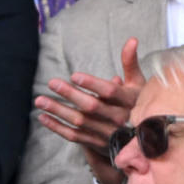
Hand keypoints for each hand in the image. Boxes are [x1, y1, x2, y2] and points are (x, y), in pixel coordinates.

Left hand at [34, 38, 144, 183]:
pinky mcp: (97, 143)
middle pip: (92, 107)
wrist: (142, 138)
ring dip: (58, 111)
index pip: (110, 92)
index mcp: (130, 101)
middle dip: (71, 94)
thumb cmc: (137, 103)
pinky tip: (44, 117)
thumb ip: (130, 62)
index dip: (92, 84)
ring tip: (40, 100)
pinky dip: (57, 127)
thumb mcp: (138, 83)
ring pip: (80, 122)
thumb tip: (132, 40)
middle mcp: (120, 118)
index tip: (74, 75)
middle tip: (52, 83)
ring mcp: (108, 133)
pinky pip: (74, 136)